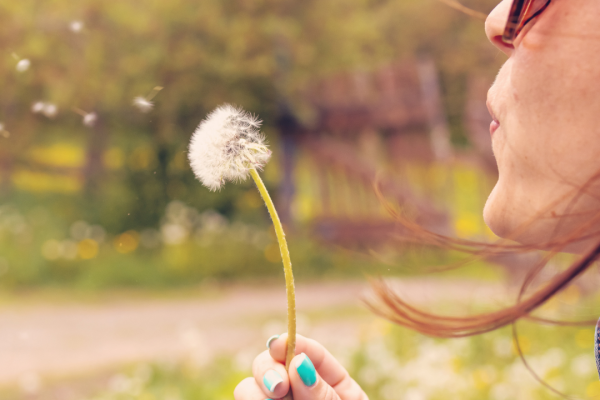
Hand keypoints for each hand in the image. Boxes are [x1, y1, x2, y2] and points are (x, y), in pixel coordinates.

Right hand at [234, 333, 367, 399]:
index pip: (310, 352)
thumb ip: (323, 394)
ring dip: (254, 391)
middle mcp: (298, 392)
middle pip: (270, 363)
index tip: (279, 344)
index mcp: (332, 384)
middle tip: (278, 388)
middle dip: (267, 369)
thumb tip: (298, 363)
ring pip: (249, 388)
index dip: (293, 343)